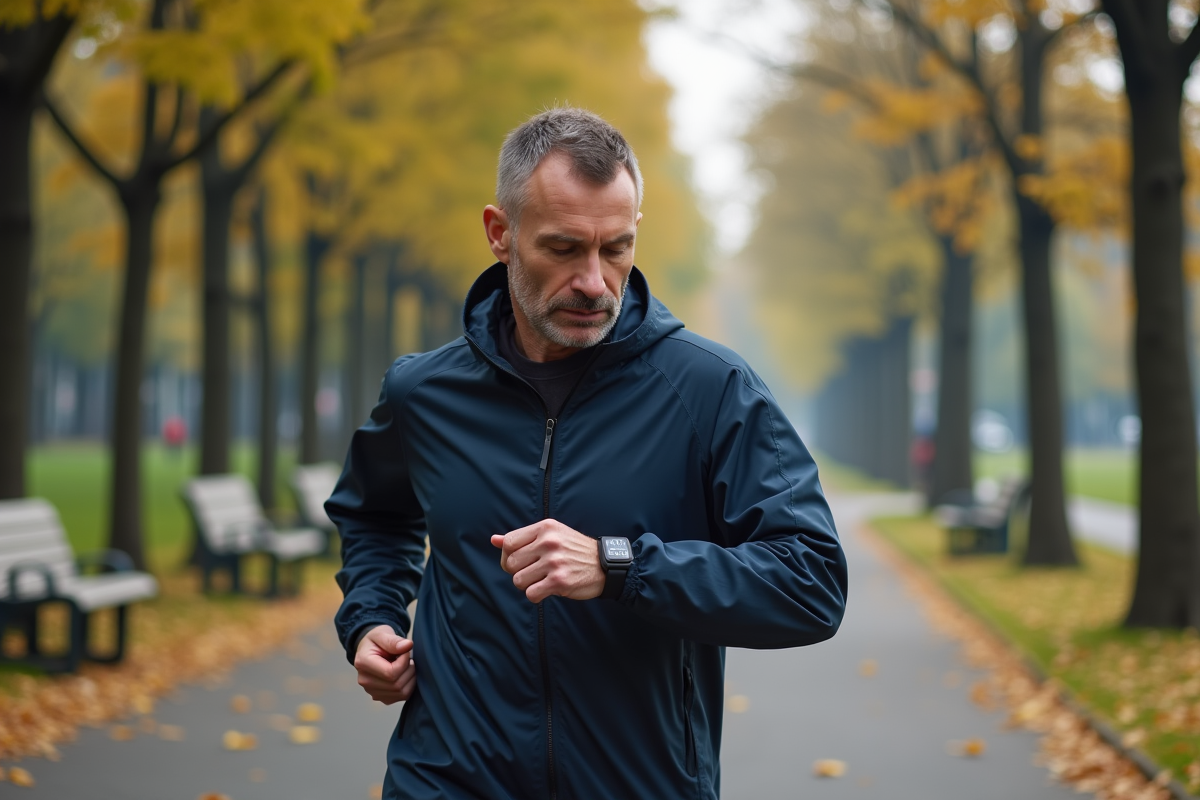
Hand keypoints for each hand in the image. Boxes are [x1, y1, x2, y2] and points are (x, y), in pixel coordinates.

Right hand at [353, 625, 415, 704]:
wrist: (370, 649)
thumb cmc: (376, 641)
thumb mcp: (382, 634)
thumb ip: (394, 640)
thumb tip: (408, 645)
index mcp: (363, 663)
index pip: (390, 673)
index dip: (404, 662)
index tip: (405, 651)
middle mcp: (365, 681)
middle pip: (396, 685)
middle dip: (409, 670)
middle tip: (408, 658)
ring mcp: (372, 691)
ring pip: (401, 692)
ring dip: (410, 678)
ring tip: (407, 665)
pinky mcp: (381, 697)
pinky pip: (402, 696)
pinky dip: (409, 685)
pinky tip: (405, 674)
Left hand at [490, 519, 605, 602]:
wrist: (605, 565)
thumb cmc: (574, 550)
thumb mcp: (551, 535)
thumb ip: (522, 538)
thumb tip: (494, 540)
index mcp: (545, 528)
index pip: (508, 542)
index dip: (507, 556)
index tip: (519, 561)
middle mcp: (549, 542)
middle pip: (510, 563)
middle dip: (517, 572)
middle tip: (533, 573)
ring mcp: (554, 562)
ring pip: (518, 580)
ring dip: (527, 585)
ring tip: (541, 580)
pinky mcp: (560, 581)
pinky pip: (531, 594)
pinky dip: (536, 595)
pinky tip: (547, 589)